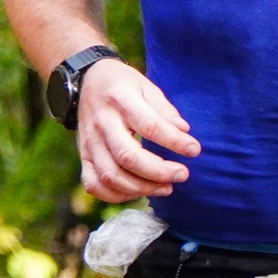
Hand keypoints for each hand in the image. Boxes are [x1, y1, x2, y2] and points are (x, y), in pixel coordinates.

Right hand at [76, 59, 199, 202]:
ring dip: (141, 188)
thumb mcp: (146, 86)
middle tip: (182, 174)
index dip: (174, 141)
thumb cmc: (122, 84)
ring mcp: (89, 141)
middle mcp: (101, 121)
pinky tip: (137, 191)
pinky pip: (94, 184)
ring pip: (111, 175)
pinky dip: (115, 195)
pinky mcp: (83, 155)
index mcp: (119, 99)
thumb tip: (184, 133)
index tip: (194, 149)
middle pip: (127, 156)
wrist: (86, 81)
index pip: (149, 125)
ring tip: (166, 187)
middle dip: (159, 171)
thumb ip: (165, 110)